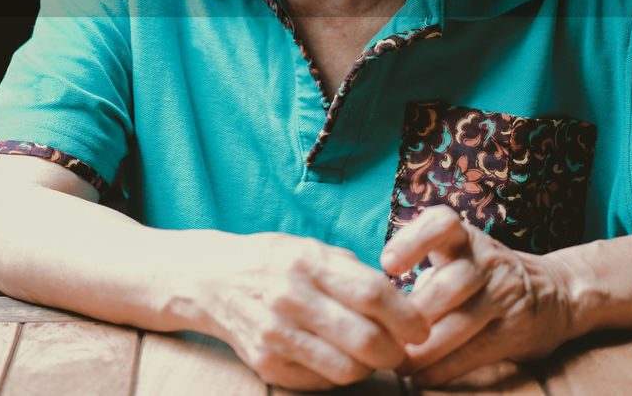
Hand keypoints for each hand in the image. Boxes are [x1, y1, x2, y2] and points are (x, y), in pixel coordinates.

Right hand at [193, 231, 429, 389]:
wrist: (212, 279)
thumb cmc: (274, 262)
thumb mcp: (312, 250)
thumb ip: (355, 274)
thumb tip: (404, 306)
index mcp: (307, 262)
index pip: (373, 294)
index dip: (407, 317)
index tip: (420, 328)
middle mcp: (290, 298)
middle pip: (365, 339)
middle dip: (395, 352)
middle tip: (400, 349)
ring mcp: (276, 334)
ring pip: (347, 369)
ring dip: (368, 368)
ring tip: (367, 355)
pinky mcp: (266, 363)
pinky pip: (321, 382)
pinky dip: (337, 375)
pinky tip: (334, 357)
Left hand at [379, 206, 583, 385]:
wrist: (551, 294)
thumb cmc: (479, 275)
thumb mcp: (456, 255)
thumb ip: (420, 267)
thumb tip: (369, 300)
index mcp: (463, 236)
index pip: (442, 223)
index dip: (413, 241)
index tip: (387, 264)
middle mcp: (486, 259)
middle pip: (449, 284)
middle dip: (414, 315)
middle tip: (383, 335)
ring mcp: (504, 293)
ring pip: (462, 323)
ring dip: (425, 349)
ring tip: (398, 362)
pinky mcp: (516, 328)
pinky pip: (477, 351)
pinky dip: (446, 367)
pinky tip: (422, 376)